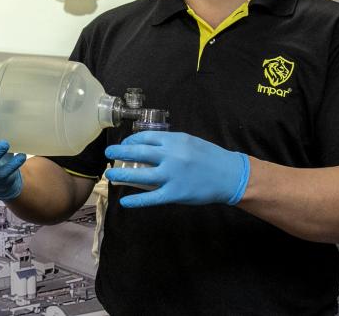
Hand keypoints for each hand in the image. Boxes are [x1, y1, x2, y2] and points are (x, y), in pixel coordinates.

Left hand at [104, 131, 249, 207]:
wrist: (229, 175)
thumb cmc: (209, 157)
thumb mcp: (189, 142)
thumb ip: (170, 143)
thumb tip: (148, 145)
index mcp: (174, 140)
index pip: (145, 138)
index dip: (130, 140)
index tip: (125, 144)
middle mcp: (171, 156)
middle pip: (138, 153)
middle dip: (120, 152)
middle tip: (109, 153)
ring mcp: (172, 175)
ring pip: (140, 175)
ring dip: (122, 174)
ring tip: (110, 174)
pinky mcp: (175, 193)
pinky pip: (151, 198)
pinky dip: (136, 200)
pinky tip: (124, 201)